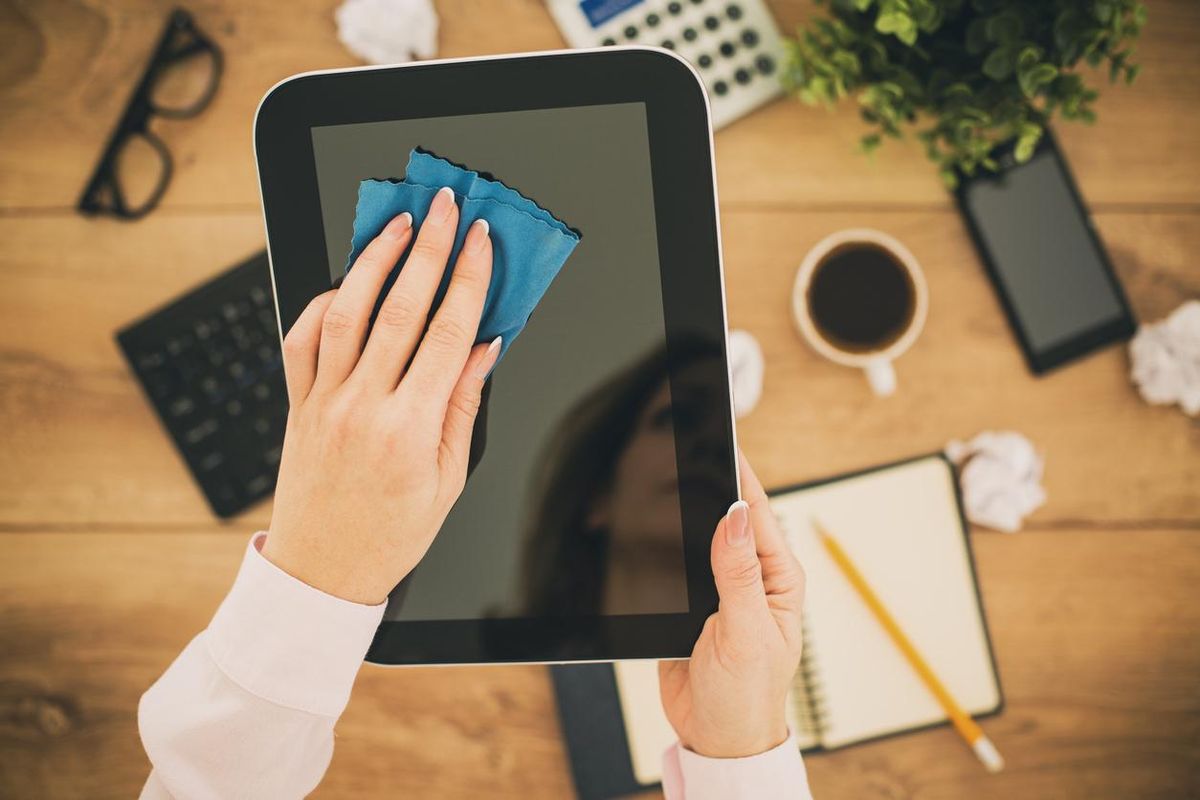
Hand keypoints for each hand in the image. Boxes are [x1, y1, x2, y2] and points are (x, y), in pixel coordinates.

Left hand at [263, 187, 499, 604]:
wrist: (322, 572)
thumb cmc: (389, 535)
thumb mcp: (447, 477)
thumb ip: (463, 403)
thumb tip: (484, 346)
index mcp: (409, 429)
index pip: (448, 333)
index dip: (468, 278)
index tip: (480, 241)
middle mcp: (363, 406)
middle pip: (400, 308)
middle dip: (428, 248)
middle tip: (445, 207)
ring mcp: (324, 402)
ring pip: (347, 312)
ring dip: (374, 261)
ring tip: (397, 225)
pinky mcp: (298, 405)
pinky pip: (302, 341)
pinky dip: (322, 304)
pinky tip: (346, 282)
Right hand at [658, 453, 805, 757]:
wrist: (715, 737)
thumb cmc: (747, 696)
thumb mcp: (746, 632)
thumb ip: (738, 574)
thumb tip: (733, 516)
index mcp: (777, 577)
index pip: (755, 512)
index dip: (736, 475)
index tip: (718, 439)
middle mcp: (750, 576)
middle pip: (723, 517)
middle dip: (702, 486)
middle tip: (678, 449)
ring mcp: (717, 588)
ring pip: (693, 537)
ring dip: (676, 517)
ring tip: (654, 481)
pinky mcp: (687, 602)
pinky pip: (671, 565)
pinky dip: (657, 549)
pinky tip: (641, 532)